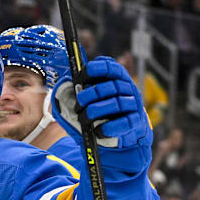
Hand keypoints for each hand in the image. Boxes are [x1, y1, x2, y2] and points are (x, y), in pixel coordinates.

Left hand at [52, 56, 151, 172]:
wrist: (125, 133)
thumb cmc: (105, 112)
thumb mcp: (95, 99)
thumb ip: (82, 91)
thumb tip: (62, 87)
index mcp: (118, 78)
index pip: (111, 67)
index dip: (95, 69)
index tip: (80, 76)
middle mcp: (129, 89)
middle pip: (111, 86)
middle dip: (90, 94)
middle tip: (78, 103)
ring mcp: (134, 105)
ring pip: (117, 103)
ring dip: (96, 111)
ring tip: (84, 118)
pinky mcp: (136, 122)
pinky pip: (124, 123)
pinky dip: (108, 127)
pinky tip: (97, 131)